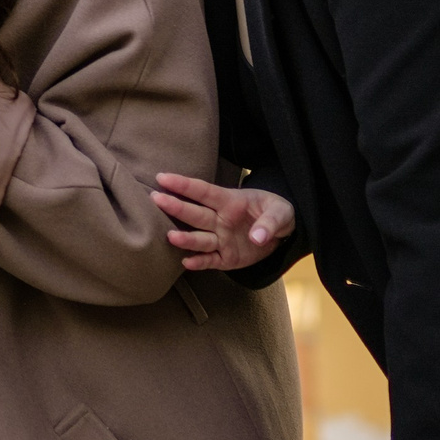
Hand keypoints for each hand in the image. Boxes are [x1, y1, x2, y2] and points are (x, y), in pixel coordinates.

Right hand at [151, 173, 294, 270]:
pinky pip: (210, 260)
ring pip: (200, 238)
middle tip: (156, 199)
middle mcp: (220, 220)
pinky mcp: (225, 258)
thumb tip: (257, 237)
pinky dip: (199, 262)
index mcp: (230, 202)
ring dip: (185, 238)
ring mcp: (221, 239)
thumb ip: (270, 222)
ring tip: (170, 236)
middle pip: (195, 214)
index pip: (204, 191)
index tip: (162, 177)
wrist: (283, 234)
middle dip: (175, 206)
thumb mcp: (282, 212)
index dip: (184, 184)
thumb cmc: (276, 213)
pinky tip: (186, 262)